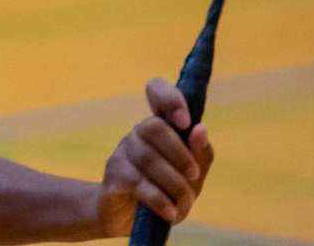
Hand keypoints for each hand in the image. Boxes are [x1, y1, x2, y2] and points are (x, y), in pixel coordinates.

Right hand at [96, 78, 214, 234]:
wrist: (129, 221)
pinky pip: (138, 181)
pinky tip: (169, 211)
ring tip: (182, 202)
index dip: (170, 99)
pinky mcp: (113, 176)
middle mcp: (138, 134)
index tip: (185, 121)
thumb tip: (199, 129)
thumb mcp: (192, 178)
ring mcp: (123, 153)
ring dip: (173, 182)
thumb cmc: (165, 193)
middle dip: (180, 154)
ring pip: (147, 157)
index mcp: (160, 127)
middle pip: (153, 127)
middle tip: (193, 176)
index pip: (157, 92)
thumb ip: (200, 155)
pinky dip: (159, 199)